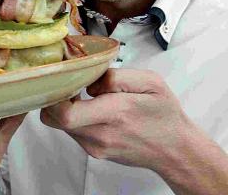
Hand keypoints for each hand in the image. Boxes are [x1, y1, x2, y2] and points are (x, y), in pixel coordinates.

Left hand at [40, 68, 193, 172]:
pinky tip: (90, 109)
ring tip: (82, 96)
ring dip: (63, 108)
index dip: (54, 96)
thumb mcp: (150, 82)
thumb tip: (89, 82)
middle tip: (66, 84)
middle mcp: (100, 135)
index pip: (66, 114)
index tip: (62, 81)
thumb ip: (115, 77)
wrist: (175, 149)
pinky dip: (73, 118)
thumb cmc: (163, 114)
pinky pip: (70, 131)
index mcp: (114, 114)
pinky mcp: (94, 151)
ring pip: (58, 125)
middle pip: (53, 119)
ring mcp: (95, 147)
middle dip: (53, 99)